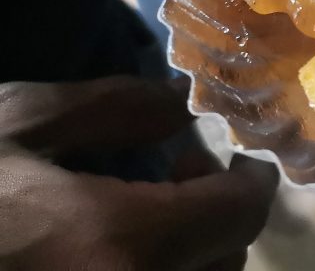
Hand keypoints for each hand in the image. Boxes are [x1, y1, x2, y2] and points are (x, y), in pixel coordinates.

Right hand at [0, 76, 277, 269]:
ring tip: (146, 215)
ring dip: (194, 250)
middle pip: (225, 260)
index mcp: (120, 243)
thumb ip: (114, 108)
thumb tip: (181, 101)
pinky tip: (117, 246)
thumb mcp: (16, 125)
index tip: (235, 154)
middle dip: (220, 212)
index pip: (239, 213)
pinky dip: (163, 268)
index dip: (250, 178)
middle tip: (182, 173)